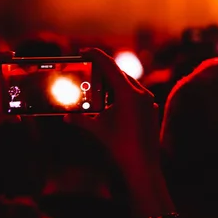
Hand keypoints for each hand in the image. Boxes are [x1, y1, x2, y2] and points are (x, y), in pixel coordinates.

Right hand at [65, 48, 159, 167]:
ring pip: (128, 85)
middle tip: (88, 72)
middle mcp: (140, 92)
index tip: (83, 51)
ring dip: (112, 85)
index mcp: (128, 92)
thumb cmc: (120, 146)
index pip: (109, 65)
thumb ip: (80, 118)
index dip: (95, 55)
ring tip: (98, 90)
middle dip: (102, 72)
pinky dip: (122, 95)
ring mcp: (149, 100)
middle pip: (118, 74)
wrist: (142, 166)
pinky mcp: (151, 109)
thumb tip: (65, 116)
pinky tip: (113, 105)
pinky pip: (135, 95)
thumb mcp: (97, 129)